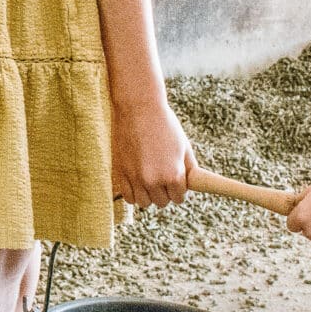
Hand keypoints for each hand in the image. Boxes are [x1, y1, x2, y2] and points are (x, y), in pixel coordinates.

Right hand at [112, 94, 193, 208]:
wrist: (138, 108)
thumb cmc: (164, 124)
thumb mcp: (183, 145)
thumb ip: (189, 168)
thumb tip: (190, 183)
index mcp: (173, 175)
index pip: (179, 198)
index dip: (179, 190)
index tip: (176, 182)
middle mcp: (154, 181)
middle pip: (162, 202)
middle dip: (165, 192)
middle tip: (163, 177)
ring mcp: (135, 178)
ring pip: (145, 203)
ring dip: (149, 195)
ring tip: (150, 180)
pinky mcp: (121, 173)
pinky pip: (128, 197)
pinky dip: (134, 193)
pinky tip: (137, 182)